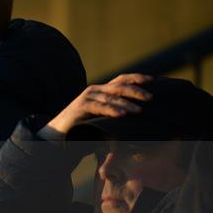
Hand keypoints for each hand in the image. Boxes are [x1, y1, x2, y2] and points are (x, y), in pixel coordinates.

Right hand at [38, 73, 152, 138]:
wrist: (58, 133)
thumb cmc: (84, 128)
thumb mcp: (103, 119)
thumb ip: (116, 115)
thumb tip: (139, 118)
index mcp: (102, 91)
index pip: (122, 80)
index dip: (137, 78)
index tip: (154, 80)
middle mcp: (95, 90)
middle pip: (119, 86)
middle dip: (137, 90)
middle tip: (151, 98)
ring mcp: (87, 97)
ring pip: (111, 97)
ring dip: (127, 103)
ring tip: (139, 111)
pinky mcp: (81, 107)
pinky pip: (99, 107)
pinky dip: (112, 110)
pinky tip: (122, 115)